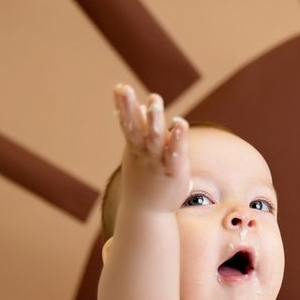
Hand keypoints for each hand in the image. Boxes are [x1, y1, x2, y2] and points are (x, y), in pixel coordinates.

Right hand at [113, 83, 189, 214]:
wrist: (147, 212)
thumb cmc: (144, 178)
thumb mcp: (138, 153)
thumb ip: (141, 131)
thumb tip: (139, 108)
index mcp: (135, 147)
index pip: (127, 123)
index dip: (123, 106)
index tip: (119, 87)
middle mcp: (144, 152)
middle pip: (136, 128)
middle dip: (130, 108)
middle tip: (125, 88)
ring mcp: (158, 161)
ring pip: (155, 138)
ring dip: (154, 119)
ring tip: (153, 99)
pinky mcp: (174, 171)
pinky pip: (175, 152)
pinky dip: (178, 138)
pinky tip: (180, 123)